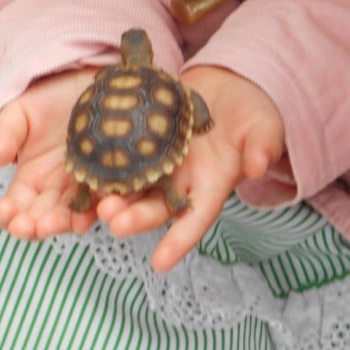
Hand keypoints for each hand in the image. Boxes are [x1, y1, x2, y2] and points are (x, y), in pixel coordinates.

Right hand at [0, 68, 99, 239]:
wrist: (86, 81)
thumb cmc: (48, 97)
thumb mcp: (19, 112)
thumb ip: (3, 132)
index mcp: (30, 180)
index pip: (16, 207)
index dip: (9, 215)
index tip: (4, 211)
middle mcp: (57, 190)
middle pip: (45, 218)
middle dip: (38, 226)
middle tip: (32, 226)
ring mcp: (86, 186)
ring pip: (77, 214)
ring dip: (70, 222)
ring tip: (65, 223)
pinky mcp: (113, 176)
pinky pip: (109, 195)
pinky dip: (104, 206)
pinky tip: (100, 209)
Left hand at [96, 65, 284, 271]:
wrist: (226, 85)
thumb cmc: (251, 113)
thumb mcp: (264, 127)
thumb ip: (263, 146)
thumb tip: (258, 166)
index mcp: (212, 184)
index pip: (196, 217)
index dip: (179, 240)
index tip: (159, 263)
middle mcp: (181, 179)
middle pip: (156, 205)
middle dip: (136, 217)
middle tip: (114, 223)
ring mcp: (159, 158)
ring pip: (133, 184)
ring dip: (114, 195)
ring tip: (97, 202)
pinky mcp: (143, 135)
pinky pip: (120, 151)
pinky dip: (104, 161)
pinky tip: (86, 165)